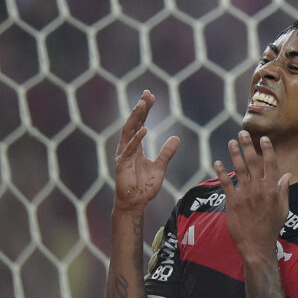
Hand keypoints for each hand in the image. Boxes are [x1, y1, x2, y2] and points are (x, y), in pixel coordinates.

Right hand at [114, 90, 179, 210]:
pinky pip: (129, 149)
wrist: (136, 203)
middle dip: (140, 109)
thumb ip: (166, 152)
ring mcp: (123, 155)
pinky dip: (136, 139)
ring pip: (129, 132)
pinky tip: (143, 129)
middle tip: (147, 94)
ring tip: (142, 104)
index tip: (150, 96)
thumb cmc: (145, 186)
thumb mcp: (160, 166)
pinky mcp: (121, 164)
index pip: (140, 124)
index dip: (144, 110)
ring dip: (135, 117)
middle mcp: (127, 148)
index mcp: (135, 147)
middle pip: (133, 123)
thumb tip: (176, 138)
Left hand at [213, 131, 290, 259]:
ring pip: (239, 170)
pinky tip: (218, 163)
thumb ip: (284, 190)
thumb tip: (287, 174)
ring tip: (230, 142)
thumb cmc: (271, 228)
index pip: (270, 165)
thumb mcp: (283, 209)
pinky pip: (226, 184)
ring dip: (234, 154)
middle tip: (242, 133)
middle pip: (253, 163)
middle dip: (247, 146)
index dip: (267, 150)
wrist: (257, 245)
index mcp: (272, 190)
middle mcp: (259, 190)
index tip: (263, 138)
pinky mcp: (233, 202)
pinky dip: (221, 173)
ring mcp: (245, 195)